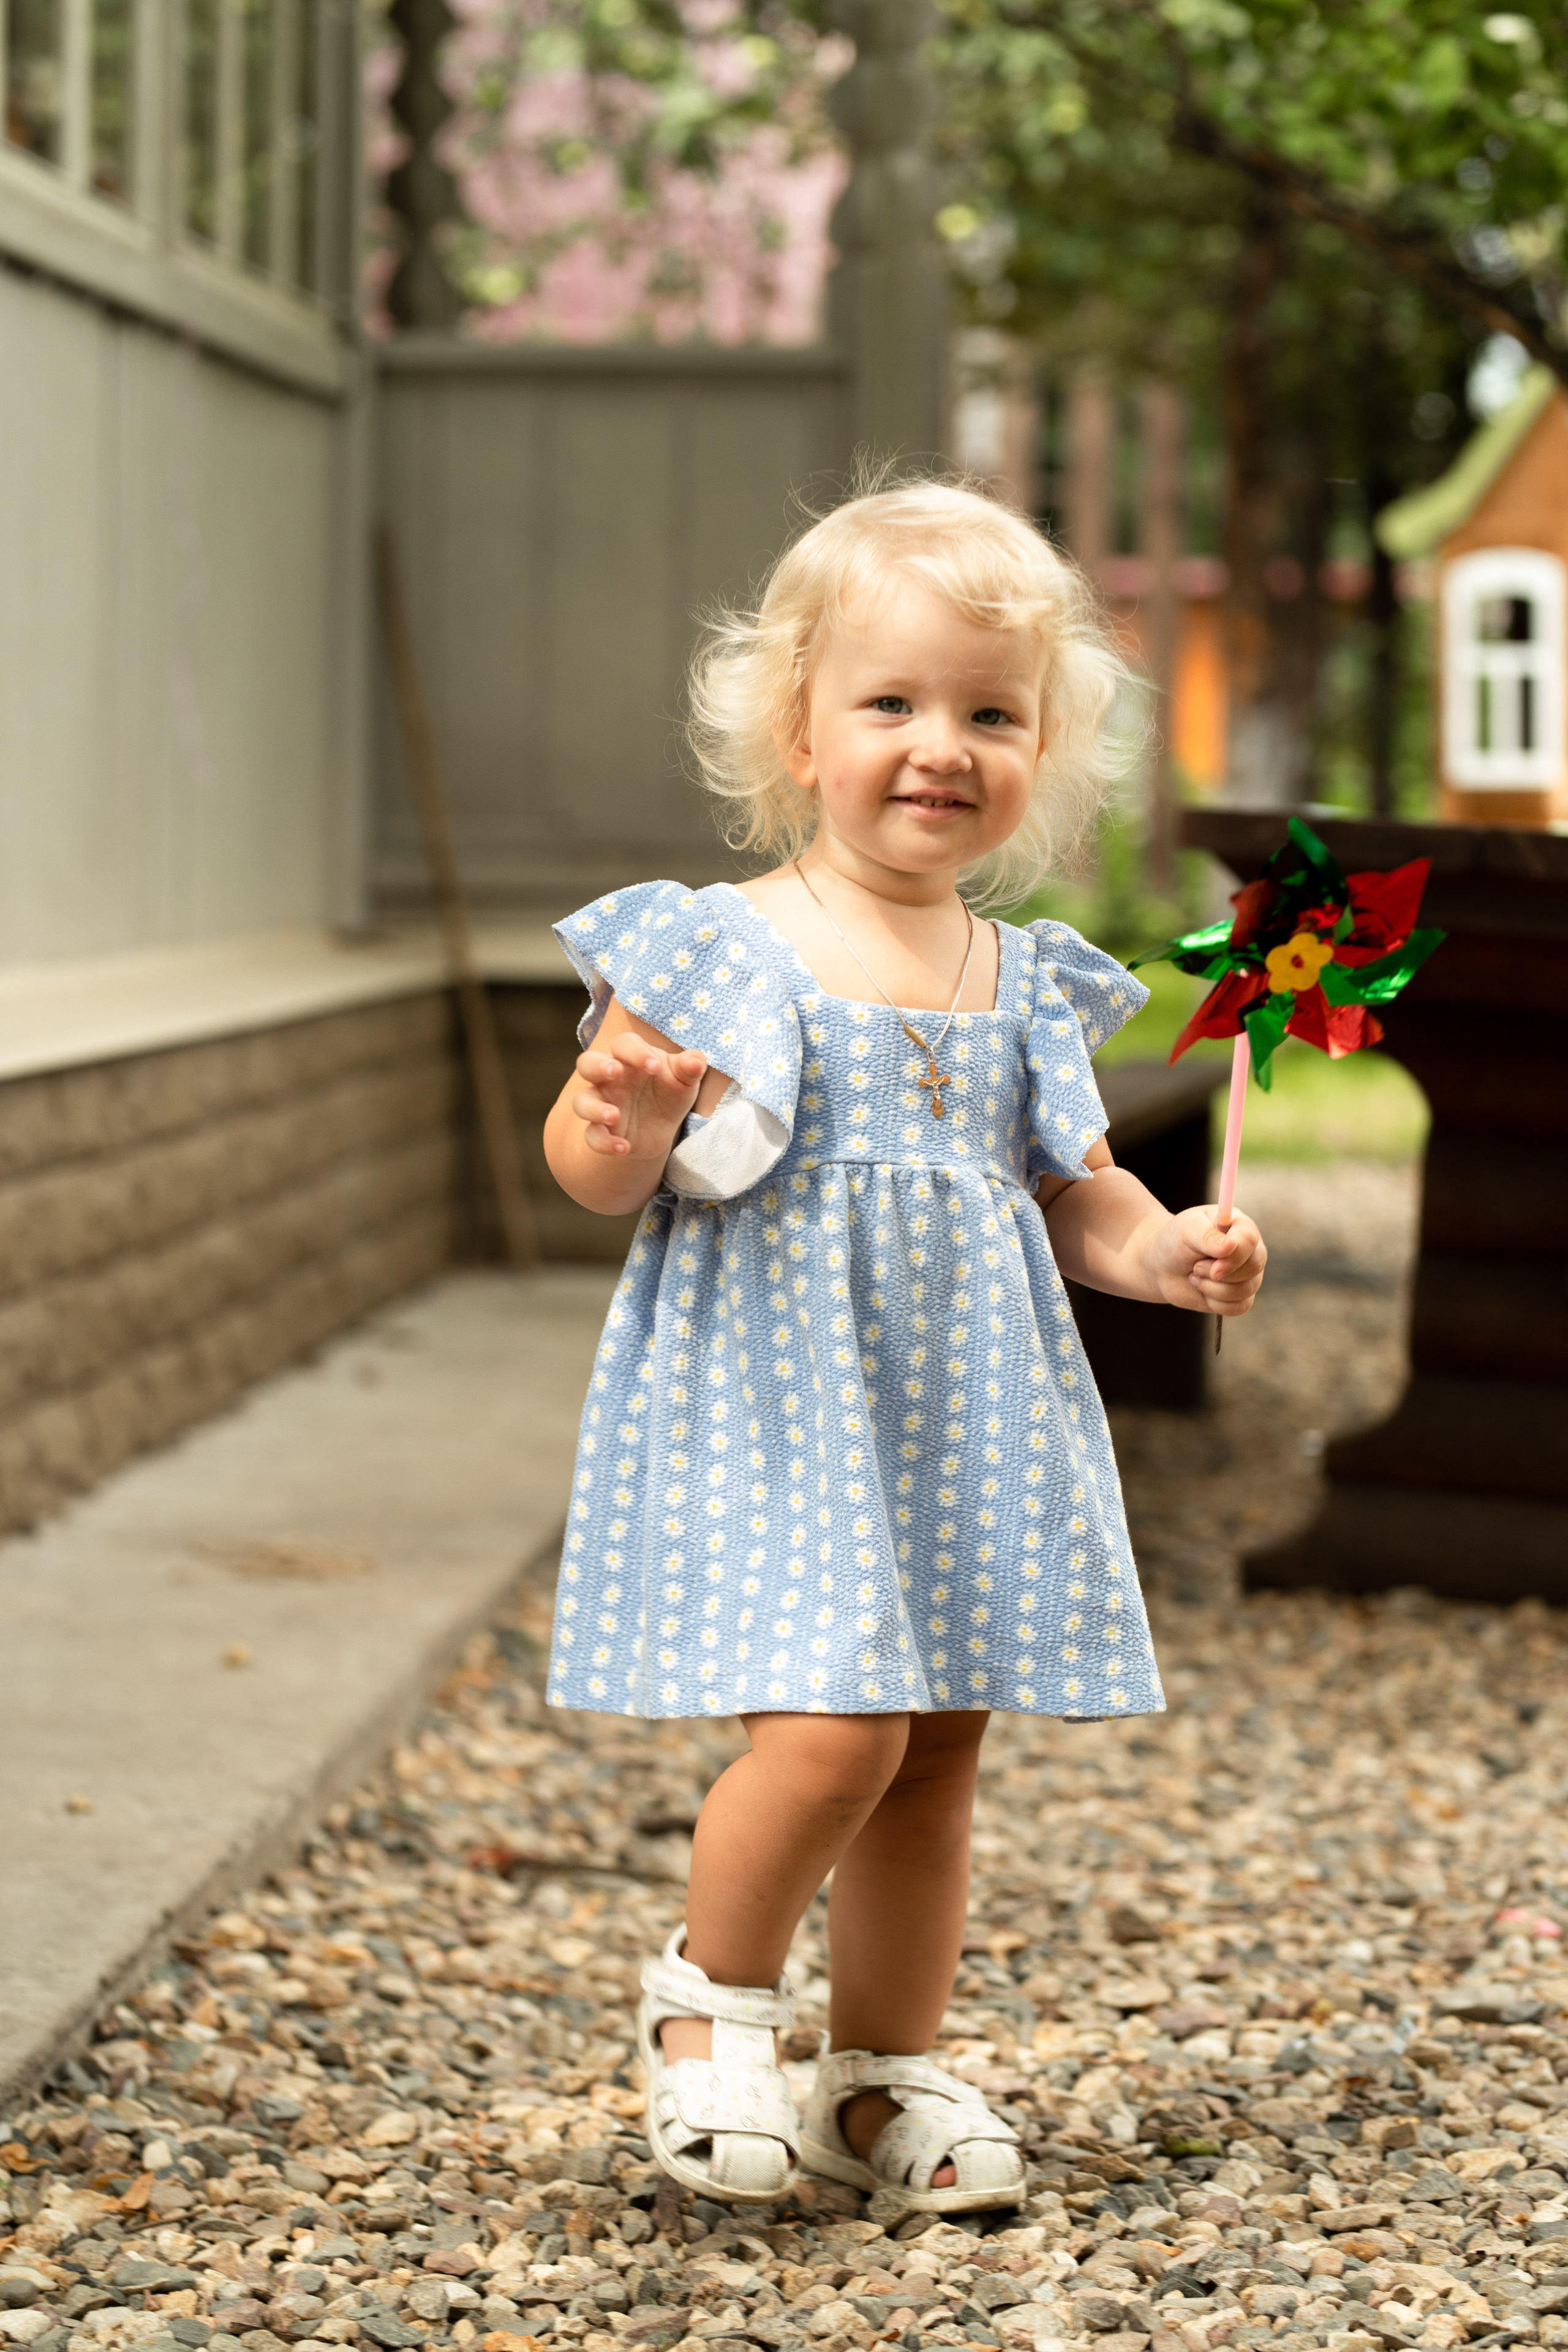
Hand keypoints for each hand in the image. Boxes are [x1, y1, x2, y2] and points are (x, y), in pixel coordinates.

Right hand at [570, 1030, 707, 1161]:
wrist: (663, 1128)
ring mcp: (602, 1104)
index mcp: (629, 1058)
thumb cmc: (670, 1092)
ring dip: (593, 1108)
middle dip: (597, 1065)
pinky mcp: (602, 1131)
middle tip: (615, 1071)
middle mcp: (609, 1079)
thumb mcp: (685, 1080)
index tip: (655, 1067)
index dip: (636, 1051)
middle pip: (587, 1063)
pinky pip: (592, 1135)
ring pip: (581, 1101)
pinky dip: (604, 1142)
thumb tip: (697, 1061)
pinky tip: (624, 1147)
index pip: (623, 1044)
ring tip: (614, 1116)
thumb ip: (691, 1067)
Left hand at [1149, 1204, 1266, 1317]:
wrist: (1163, 1266)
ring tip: (1195, 1275)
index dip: (1233, 1257)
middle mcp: (1250, 1250)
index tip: (1214, 1268)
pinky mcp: (1241, 1296)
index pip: (1249, 1240)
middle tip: (1196, 1267)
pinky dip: (1215, 1302)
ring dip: (1213, 1288)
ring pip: (1245, 1290)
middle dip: (1219, 1273)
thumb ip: (1208, 1236)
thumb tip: (1231, 1246)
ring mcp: (1248, 1274)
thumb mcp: (1186, 1230)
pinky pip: (1239, 1307)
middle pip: (1253, 1267)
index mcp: (1239, 1226)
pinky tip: (1202, 1289)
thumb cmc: (1176, 1242)